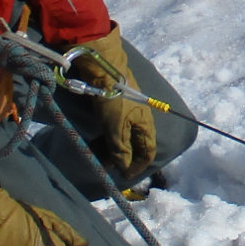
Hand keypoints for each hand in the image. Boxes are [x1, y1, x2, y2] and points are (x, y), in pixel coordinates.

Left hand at [71, 25, 156, 180]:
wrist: (104, 69)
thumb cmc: (113, 101)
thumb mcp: (116, 129)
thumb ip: (121, 150)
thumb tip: (125, 168)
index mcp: (145, 125)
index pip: (147, 152)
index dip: (138, 166)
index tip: (125, 176)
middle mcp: (139, 119)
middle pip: (134, 145)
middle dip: (122, 159)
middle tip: (107, 167)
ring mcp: (127, 112)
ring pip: (123, 136)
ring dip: (112, 149)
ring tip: (98, 157)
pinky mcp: (115, 106)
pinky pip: (114, 127)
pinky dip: (107, 137)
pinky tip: (96, 141)